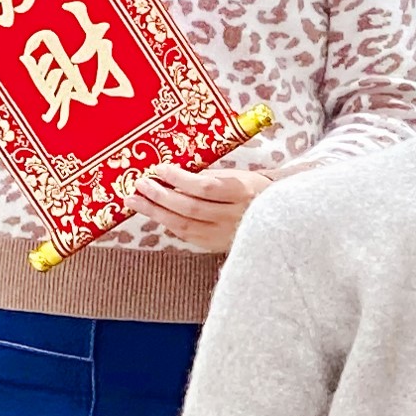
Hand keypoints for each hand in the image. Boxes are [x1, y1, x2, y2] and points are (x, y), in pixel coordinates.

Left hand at [132, 162, 273, 253]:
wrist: (279, 217)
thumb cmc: (253, 190)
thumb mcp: (237, 176)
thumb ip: (209, 177)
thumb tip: (172, 175)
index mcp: (243, 192)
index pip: (206, 187)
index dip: (180, 179)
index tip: (160, 169)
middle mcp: (236, 216)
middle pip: (191, 208)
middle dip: (161, 196)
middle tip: (140, 185)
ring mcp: (226, 235)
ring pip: (185, 225)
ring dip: (156, 212)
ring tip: (136, 201)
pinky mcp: (218, 246)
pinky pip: (188, 236)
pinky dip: (169, 223)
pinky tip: (155, 214)